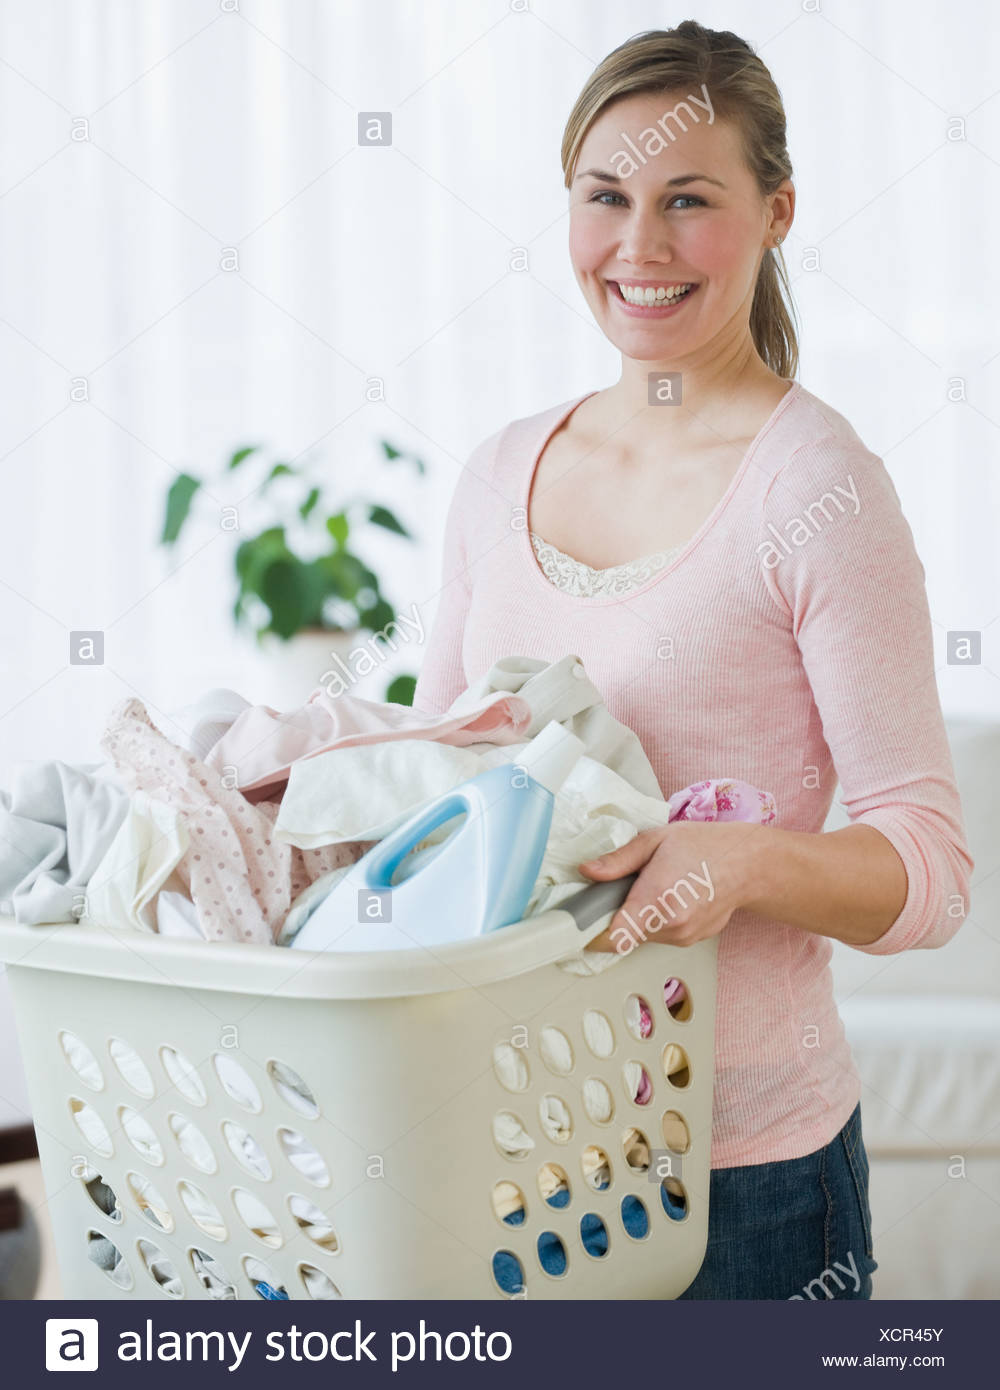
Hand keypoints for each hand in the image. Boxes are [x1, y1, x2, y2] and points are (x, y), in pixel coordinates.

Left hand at [579, 821, 761, 952]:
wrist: (747, 864)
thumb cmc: (705, 846)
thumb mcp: (656, 840)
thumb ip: (618, 860)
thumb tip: (588, 871)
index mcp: (657, 899)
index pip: (612, 937)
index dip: (592, 932)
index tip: (584, 921)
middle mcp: (671, 925)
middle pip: (624, 935)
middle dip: (617, 915)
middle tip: (625, 888)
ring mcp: (683, 937)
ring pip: (642, 937)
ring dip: (639, 918)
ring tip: (654, 887)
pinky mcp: (691, 941)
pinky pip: (661, 936)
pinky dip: (657, 921)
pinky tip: (670, 896)